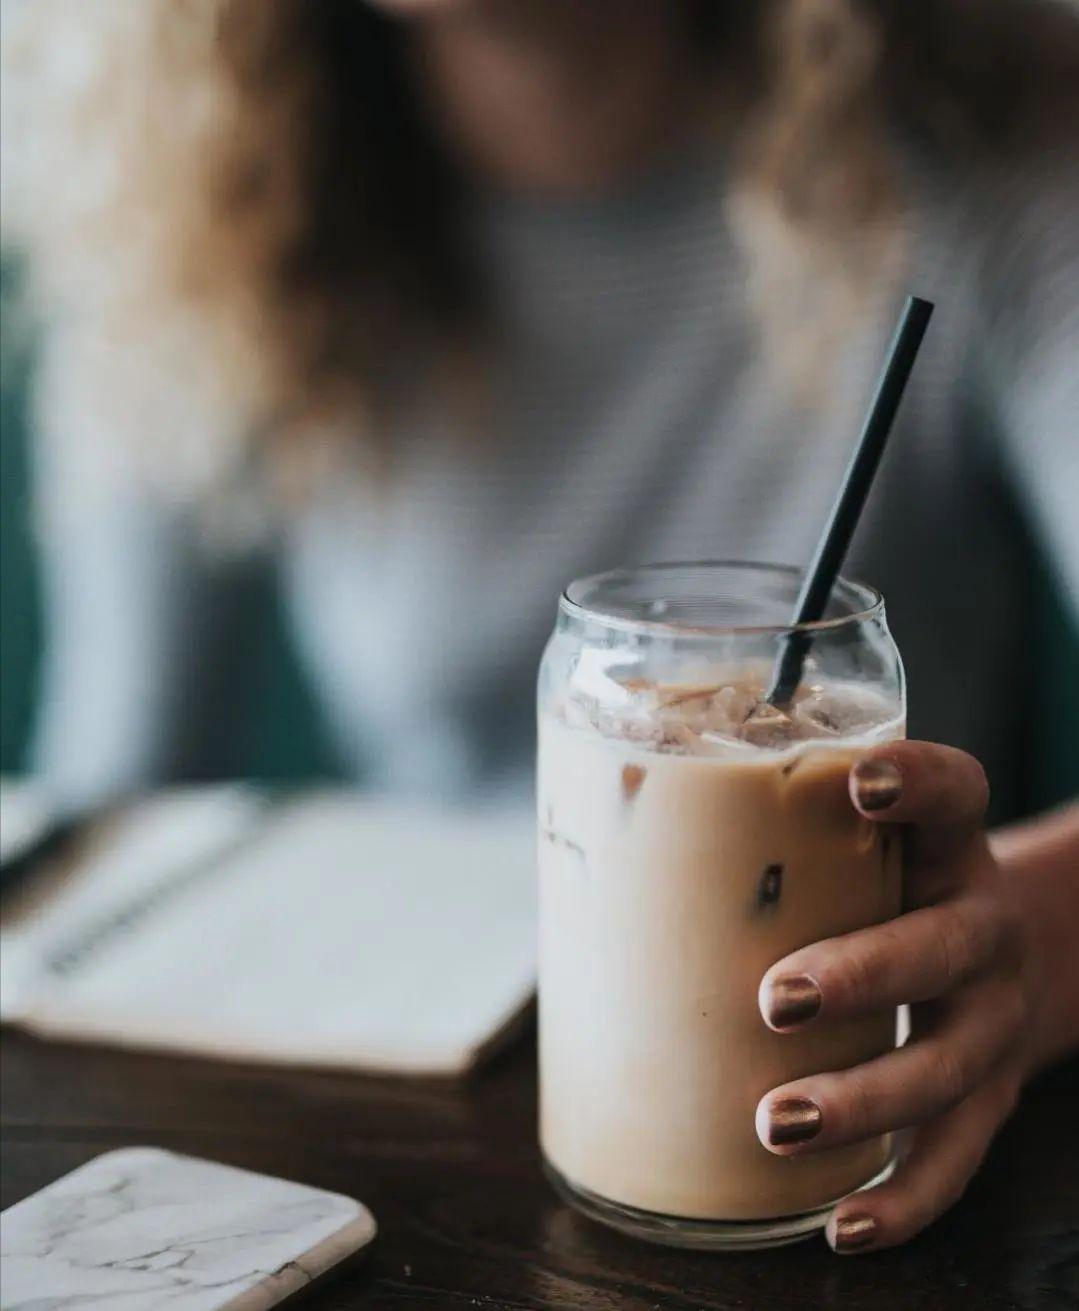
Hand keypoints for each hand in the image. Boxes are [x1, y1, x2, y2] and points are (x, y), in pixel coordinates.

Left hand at [755, 741, 1037, 1253]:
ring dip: (863, 1101)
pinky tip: (840, 1224)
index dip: (919, 781)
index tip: (859, 781)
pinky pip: (955, 1160)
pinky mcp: (993, 1098)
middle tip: (776, 998)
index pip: (956, 792)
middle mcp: (983, 926)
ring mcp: (994, 1018)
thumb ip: (773, 839)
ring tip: (777, 1122)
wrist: (1010, 961)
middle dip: (862, 975)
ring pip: (945, 1066)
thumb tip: (601, 840)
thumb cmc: (886, 893)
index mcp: (945, 848)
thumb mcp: (862, 849)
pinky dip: (903, 1200)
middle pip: (942, 946)